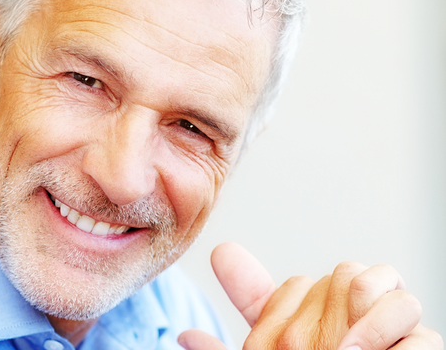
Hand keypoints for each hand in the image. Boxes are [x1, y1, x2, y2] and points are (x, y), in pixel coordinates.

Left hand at [178, 243, 442, 349]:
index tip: (221, 257)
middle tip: (314, 347)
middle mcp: (348, 325)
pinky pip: (412, 319)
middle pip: (335, 276)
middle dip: (321, 305)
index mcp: (309, 333)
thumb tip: (186, 335)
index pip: (286, 294)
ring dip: (356, 311)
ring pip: (374, 280)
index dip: (252, 282)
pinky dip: (387, 332)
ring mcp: (388, 334)